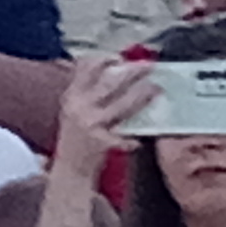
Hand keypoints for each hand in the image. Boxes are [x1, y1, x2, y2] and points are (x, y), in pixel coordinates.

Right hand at [53, 53, 155, 168]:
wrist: (69, 168)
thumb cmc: (74, 136)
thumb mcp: (73, 108)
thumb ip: (86, 91)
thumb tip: (113, 70)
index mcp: (72, 96)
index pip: (86, 69)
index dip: (103, 60)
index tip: (120, 57)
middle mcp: (79, 107)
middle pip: (110, 84)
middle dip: (132, 72)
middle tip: (149, 66)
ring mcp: (90, 124)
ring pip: (122, 105)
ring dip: (141, 96)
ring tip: (156, 89)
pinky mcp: (100, 142)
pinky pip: (122, 139)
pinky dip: (130, 142)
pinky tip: (137, 143)